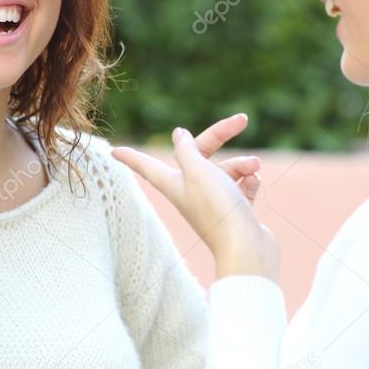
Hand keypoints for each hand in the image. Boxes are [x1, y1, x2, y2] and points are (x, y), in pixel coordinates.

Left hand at [111, 115, 279, 280]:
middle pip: (200, 154)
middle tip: (242, 120)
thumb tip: (178, 134)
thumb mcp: (198, 171)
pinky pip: (240, 186)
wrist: (247, 248)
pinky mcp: (234, 210)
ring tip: (254, 168)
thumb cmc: (218, 208)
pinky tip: (255, 183)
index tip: (113, 151)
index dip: (131, 157)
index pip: (147, 166)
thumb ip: (186, 150)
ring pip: (226, 169)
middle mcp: (191, 192)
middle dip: (221, 135)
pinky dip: (249, 180)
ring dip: (242, 164)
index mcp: (174, 184)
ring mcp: (213, 202)